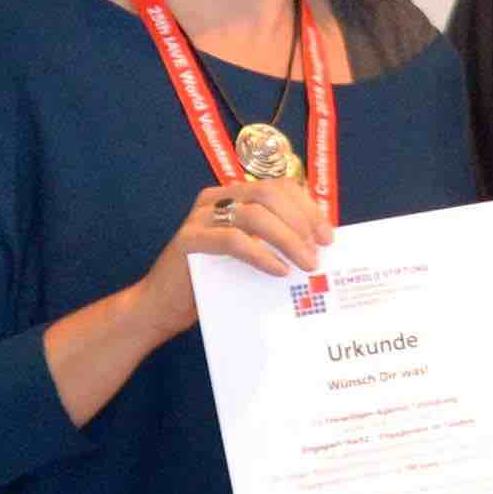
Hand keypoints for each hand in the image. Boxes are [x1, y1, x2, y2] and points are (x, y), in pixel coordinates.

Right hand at [127, 176, 330, 337]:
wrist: (164, 306)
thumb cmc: (215, 280)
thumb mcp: (252, 254)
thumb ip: (276, 241)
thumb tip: (321, 245)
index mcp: (234, 196)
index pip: (279, 187)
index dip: (308, 208)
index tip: (328, 237)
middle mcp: (216, 200)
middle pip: (269, 194)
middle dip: (302, 221)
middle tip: (318, 251)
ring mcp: (200, 217)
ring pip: (254, 215)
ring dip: (288, 239)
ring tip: (306, 264)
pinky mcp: (188, 240)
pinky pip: (233, 240)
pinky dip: (261, 254)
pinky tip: (279, 271)